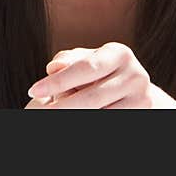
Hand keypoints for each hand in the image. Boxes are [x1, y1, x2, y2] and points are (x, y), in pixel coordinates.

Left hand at [24, 42, 154, 108]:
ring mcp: (142, 99)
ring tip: (54, 112)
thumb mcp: (84, 62)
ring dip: (74, 115)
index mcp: (120, 54)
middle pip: (92, 97)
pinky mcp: (143, 115)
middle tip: (37, 113)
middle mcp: (136, 75)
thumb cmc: (99, 73)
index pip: (85, 68)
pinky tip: (74, 117)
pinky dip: (90, 120)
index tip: (33, 90)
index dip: (58, 80)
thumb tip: (53, 68)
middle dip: (61, 107)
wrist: (134, 93)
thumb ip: (67, 63)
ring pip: (101, 114)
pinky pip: (109, 121)